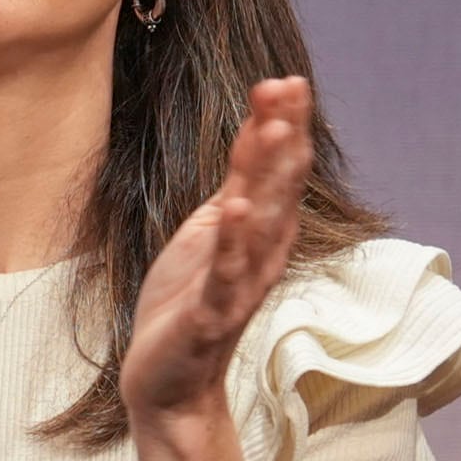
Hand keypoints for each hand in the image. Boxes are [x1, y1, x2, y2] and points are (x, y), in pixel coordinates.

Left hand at [123, 74, 312, 433]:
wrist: (170, 380)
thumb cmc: (189, 302)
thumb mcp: (212, 232)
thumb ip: (238, 187)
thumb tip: (257, 130)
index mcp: (259, 232)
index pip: (276, 171)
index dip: (280, 126)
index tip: (285, 80)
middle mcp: (260, 253)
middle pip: (279, 186)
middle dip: (283, 136)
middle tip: (289, 87)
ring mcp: (239, 283)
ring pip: (262, 222)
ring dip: (268, 175)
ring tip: (272, 129)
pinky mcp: (212, 313)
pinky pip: (227, 273)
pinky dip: (234, 241)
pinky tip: (237, 209)